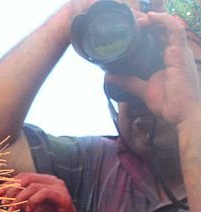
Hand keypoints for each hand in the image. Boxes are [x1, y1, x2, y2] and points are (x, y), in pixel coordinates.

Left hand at [0, 172, 89, 211]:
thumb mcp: (28, 208)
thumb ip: (18, 200)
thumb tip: (1, 195)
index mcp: (44, 181)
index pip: (23, 176)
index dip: (8, 184)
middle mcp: (53, 181)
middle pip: (26, 178)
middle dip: (11, 190)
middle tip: (3, 202)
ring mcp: (59, 188)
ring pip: (33, 186)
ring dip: (19, 198)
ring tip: (12, 209)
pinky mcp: (64, 198)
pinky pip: (45, 193)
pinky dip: (33, 200)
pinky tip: (29, 211)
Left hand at [105, 12, 200, 127]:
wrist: (183, 114)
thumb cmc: (170, 103)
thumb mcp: (143, 90)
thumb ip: (128, 81)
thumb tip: (109, 76)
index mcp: (168, 59)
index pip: (159, 38)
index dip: (147, 30)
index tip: (130, 30)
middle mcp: (176, 53)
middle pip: (162, 30)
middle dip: (147, 24)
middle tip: (129, 23)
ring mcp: (180, 52)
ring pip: (168, 26)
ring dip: (153, 19)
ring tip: (137, 19)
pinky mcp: (181, 54)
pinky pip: (175, 30)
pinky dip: (163, 21)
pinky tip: (151, 17)